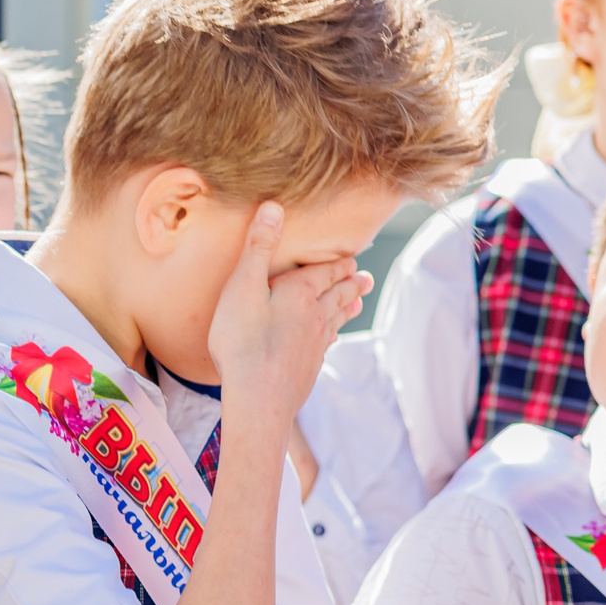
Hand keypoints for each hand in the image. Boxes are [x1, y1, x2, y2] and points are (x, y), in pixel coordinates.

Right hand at [205, 202, 366, 426]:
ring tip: (358, 299)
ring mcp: (315, 343)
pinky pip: (327, 343)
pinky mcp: (308, 366)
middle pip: (338, 293)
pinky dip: (333, 333)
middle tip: (364, 276)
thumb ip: (258, 247)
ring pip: (337, 318)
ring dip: (348, 305)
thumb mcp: (241, 287)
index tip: (351, 257)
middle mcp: (315, 316)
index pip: (326, 271)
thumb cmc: (243, 342)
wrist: (259, 398)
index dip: (338, 263)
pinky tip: (331, 337)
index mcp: (301, 293)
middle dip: (350, 282)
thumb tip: (274, 206)